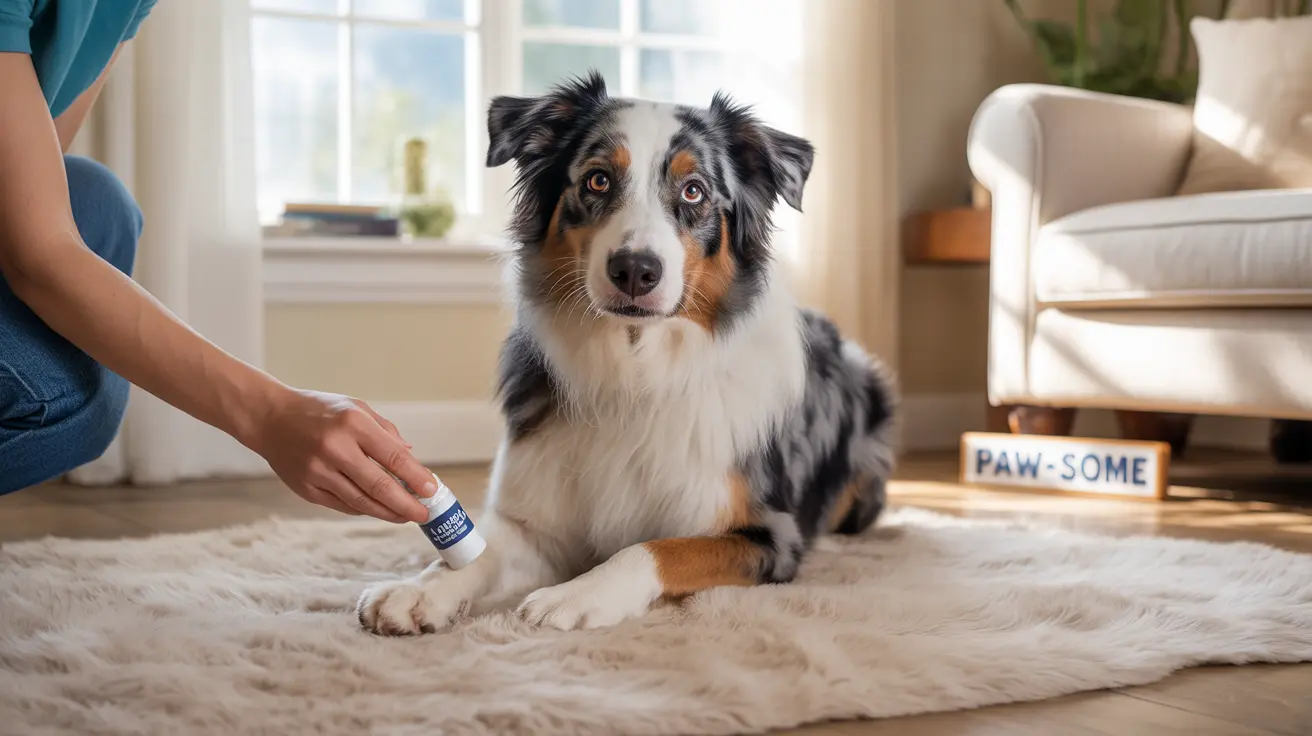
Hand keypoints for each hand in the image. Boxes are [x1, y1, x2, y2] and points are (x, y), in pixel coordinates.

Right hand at [249, 388, 432, 522]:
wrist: (269, 418)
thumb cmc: (319, 411)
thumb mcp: (356, 407)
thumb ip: (385, 431)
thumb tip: (411, 456)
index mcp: (352, 424)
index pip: (392, 456)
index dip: (415, 476)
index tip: (432, 490)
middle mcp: (335, 449)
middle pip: (379, 486)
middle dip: (406, 504)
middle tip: (424, 513)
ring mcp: (318, 472)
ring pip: (361, 502)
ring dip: (387, 512)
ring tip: (405, 516)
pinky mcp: (307, 489)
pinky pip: (343, 505)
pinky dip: (364, 508)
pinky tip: (379, 509)